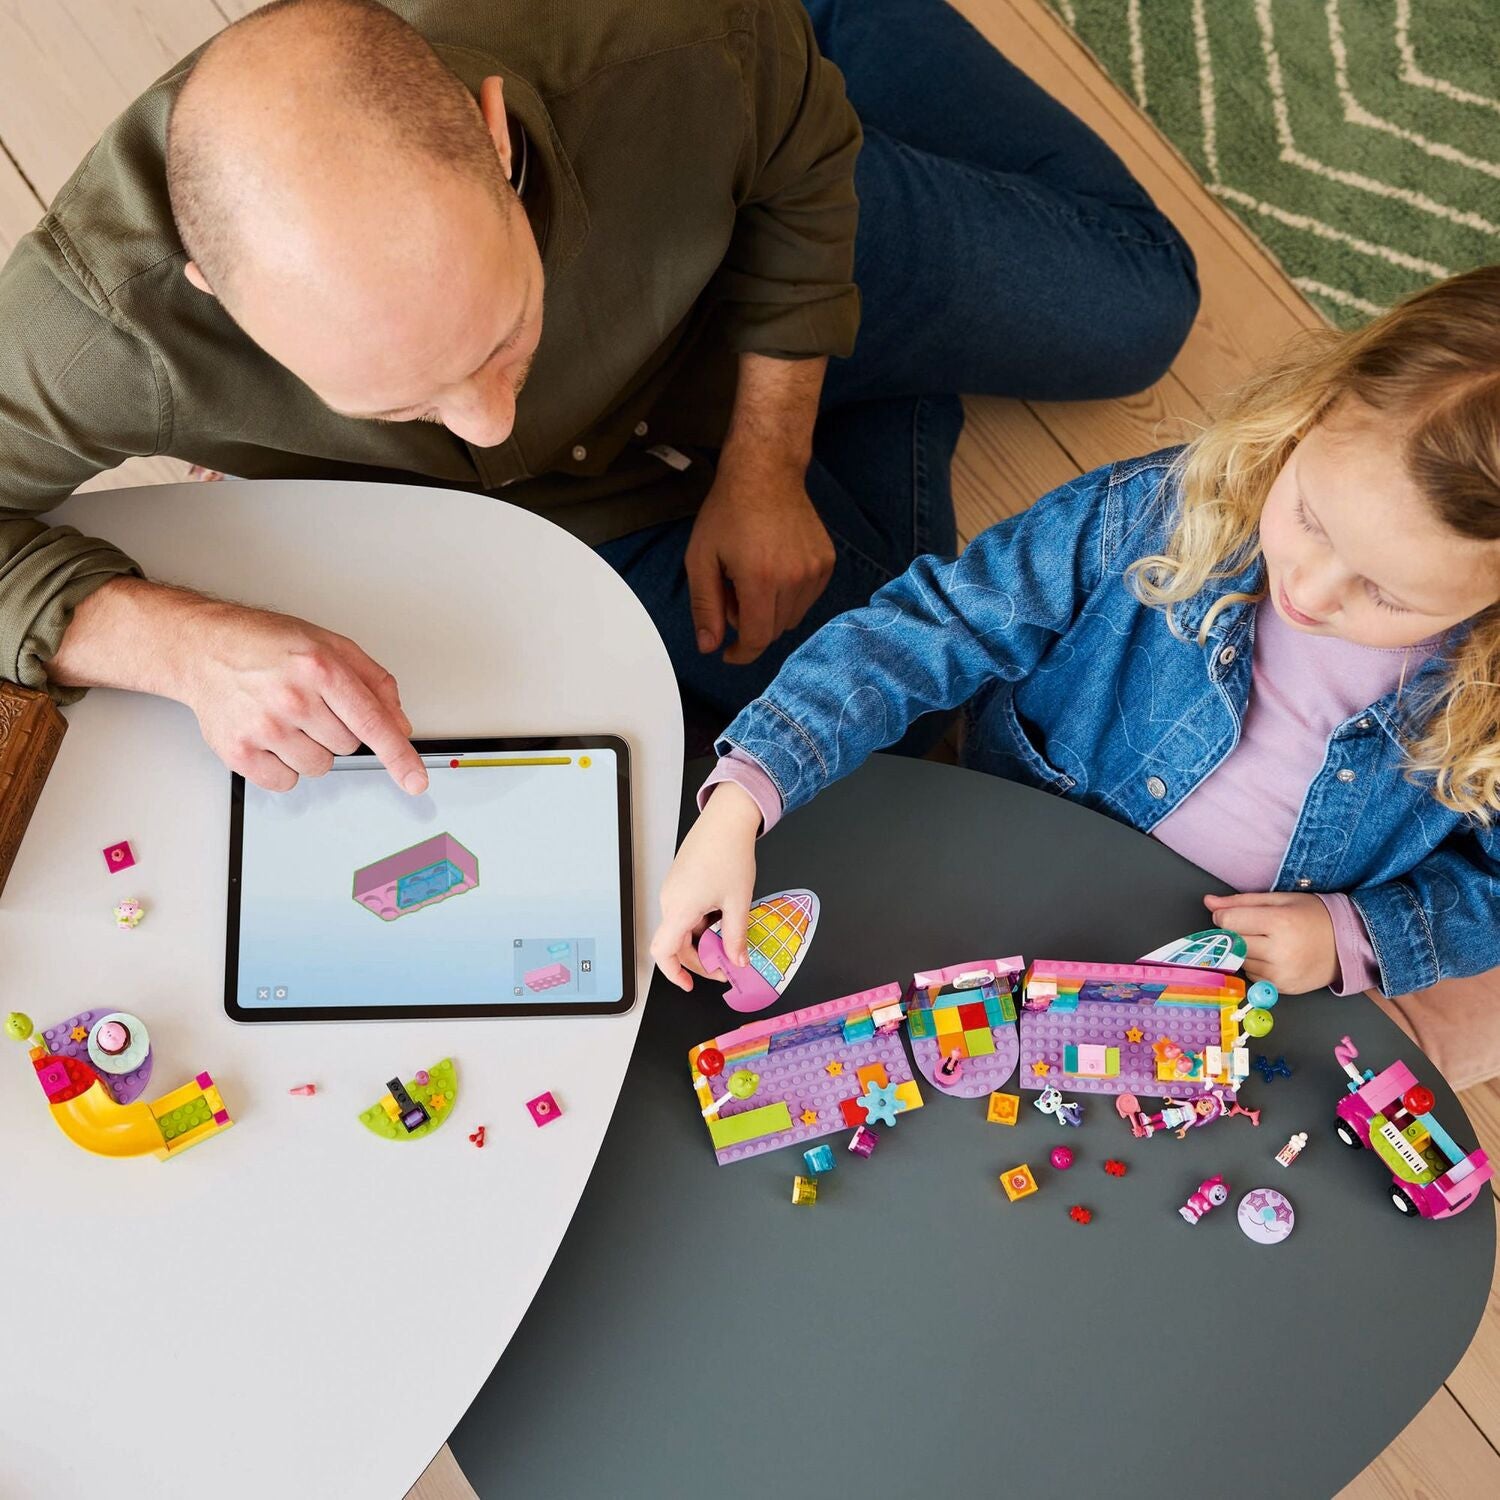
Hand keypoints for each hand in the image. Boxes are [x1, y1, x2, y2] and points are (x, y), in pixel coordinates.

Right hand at [47, 578, 426, 794]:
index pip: (372, 722)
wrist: (203, 648)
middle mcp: (293, 698)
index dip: (399, 756)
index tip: (415, 781)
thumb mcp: (331, 645)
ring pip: (320, 767)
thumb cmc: (268, 644)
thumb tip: (399, 724)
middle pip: (348, 746)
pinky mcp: (239, 751)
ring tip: (286, 717)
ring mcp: (264, 727)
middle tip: (309, 704)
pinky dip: (283, 766)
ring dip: (310, 749)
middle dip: (336, 729)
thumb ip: (374, 683)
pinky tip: (269, 735)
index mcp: (321, 668)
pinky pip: (285, 781)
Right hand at [650, 782, 762, 990]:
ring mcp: (673, 889)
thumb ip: (736, 937)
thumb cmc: (729, 852)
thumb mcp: (738, 901)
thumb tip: (738, 961)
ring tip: (730, 937)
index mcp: (679, 908)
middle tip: (726, 965)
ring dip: (703, 939)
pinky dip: (702, 922)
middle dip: (700, 959)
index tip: (691, 985)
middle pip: (675, 943)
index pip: (663, 952)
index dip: (674, 973)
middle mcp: (669, 900)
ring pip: (683, 927)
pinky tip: (724, 915)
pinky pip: (686, 911)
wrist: (727, 818)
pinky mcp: (680, 881)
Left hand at [685, 454, 834, 665]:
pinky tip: (772, 569)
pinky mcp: (826, 562)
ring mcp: (815, 570)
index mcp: (761, 578)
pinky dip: (787, 596)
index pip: (757, 638)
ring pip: (791, 618)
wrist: (765, 472)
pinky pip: (806, 600)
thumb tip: (709, 647)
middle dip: (749, 623)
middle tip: (731, 592)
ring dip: (769, 611)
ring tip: (751, 578)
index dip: (740, 653)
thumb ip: (705, 606)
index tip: (728, 653)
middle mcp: (795, 578)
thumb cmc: (728, 512)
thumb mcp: (700, 558)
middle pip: (773, 631)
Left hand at [1202, 891, 1337, 993]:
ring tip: (1268, 942)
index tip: (1232, 914)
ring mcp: (1281, 974)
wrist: (1347, 945)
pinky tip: (1274, 957)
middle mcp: (1279, 951)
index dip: (1224, 916)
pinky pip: (1253, 976)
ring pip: (1240, 961)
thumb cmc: (1313, 917)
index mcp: (1279, 923)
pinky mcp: (1283, 989)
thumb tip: (1208, 902)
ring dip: (1245, 952)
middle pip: (1232, 943)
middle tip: (1253, 928)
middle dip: (1234, 934)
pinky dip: (1256, 966)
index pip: (1229, 922)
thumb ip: (1241, 901)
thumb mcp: (1279, 900)